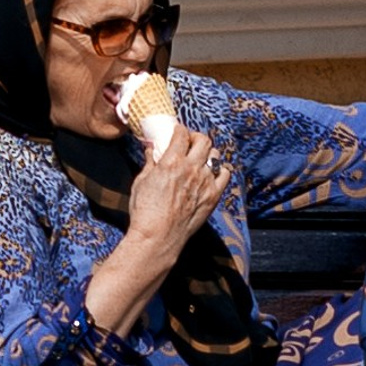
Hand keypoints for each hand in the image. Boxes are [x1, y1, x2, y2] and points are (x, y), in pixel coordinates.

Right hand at [125, 122, 230, 257]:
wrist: (158, 236)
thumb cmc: (145, 211)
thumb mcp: (141, 182)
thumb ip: (149, 163)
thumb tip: (150, 150)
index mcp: (171, 162)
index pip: (181, 134)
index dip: (180, 129)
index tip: (177, 131)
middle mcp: (191, 168)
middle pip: (203, 140)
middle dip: (196, 137)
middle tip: (190, 141)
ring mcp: (205, 182)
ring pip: (216, 155)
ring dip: (208, 152)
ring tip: (201, 157)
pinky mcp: (213, 196)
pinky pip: (225, 174)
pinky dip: (220, 170)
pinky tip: (212, 172)